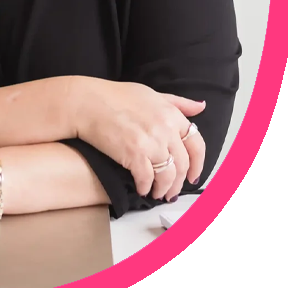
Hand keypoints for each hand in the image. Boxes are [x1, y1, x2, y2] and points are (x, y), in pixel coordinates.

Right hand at [74, 78, 206, 200]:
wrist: (86, 102)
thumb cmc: (114, 96)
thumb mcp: (151, 93)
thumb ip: (178, 102)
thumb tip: (201, 106)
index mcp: (171, 113)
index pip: (197, 144)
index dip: (198, 163)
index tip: (193, 175)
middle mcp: (165, 128)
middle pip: (183, 164)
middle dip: (179, 182)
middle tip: (172, 190)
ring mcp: (150, 142)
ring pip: (168, 176)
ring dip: (164, 189)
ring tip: (158, 193)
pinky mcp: (134, 154)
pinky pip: (147, 179)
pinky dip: (146, 187)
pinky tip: (142, 188)